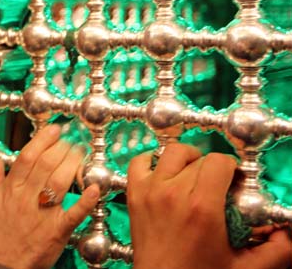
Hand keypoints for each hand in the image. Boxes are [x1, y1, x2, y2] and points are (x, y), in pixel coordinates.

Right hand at [0, 124, 99, 268]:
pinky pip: (73, 214)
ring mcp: (42, 214)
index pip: (28, 156)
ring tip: (81, 153)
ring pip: (60, 182)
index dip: (43, 140)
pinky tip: (94, 188)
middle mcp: (27, 198)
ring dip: (73, 164)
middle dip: (62, 148)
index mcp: (10, 190)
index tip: (54, 129)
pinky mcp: (56, 231)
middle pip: (46, 165)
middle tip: (71, 139)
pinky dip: (86, 201)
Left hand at [128, 143, 291, 268]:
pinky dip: (151, 160)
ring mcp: (150, 191)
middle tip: (218, 184)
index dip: (231, 166)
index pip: (219, 162)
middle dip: (212, 168)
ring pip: (170, 153)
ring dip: (185, 159)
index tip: (234, 179)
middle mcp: (173, 192)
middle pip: (198, 159)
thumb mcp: (244, 267)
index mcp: (202, 207)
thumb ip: (274, 251)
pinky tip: (164, 171)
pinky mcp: (134, 194)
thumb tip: (287, 234)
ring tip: (194, 173)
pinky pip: (138, 162)